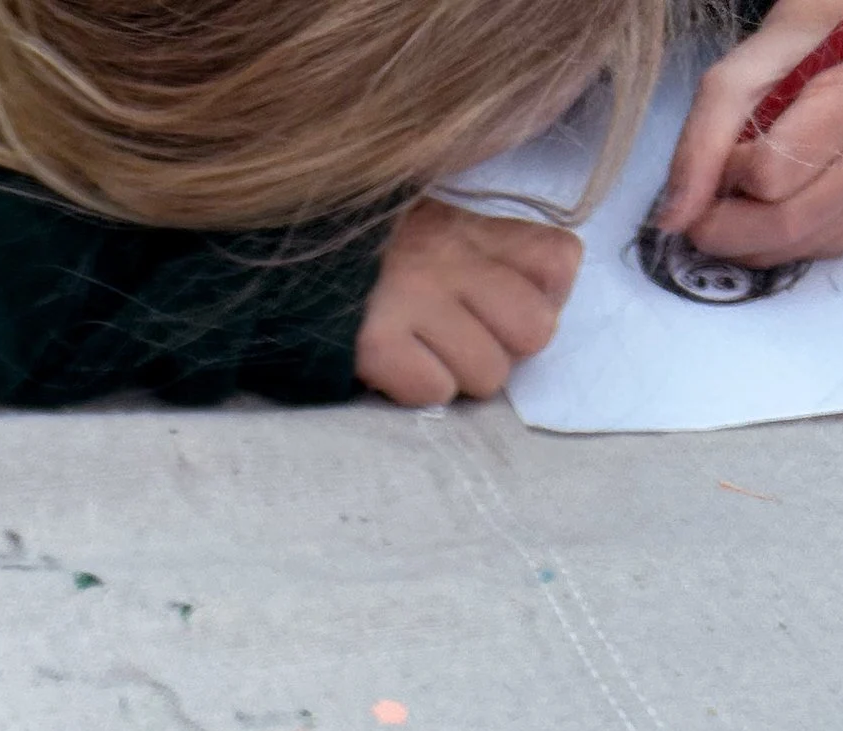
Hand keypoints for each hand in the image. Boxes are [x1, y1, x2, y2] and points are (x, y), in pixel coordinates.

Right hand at [355, 199, 581, 405]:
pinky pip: (433, 391)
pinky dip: (416, 390)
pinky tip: (394, 367)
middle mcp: (451, 258)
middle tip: (462, 341)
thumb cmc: (370, 259)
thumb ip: (495, 251)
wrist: (283, 264)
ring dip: (458, 377)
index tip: (500, 304)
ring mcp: (412, 299)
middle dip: (504, 350)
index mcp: (471, 228)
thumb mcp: (437, 228)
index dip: (542, 297)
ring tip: (423, 355)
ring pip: (488, 374)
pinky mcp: (375, 343)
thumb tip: (548, 294)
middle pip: (535, 331)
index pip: (559, 264)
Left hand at [656, 0, 842, 266]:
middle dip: (725, 227)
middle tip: (702, 210)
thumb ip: (699, 145)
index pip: (774, 172)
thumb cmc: (783, 64)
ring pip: (791, 249)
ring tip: (736, 201)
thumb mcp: (731, 82)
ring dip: (741, 242)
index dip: (732, 171)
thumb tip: (674, 221)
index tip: (728, 151)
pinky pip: (801, 259)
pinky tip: (763, 212)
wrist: (832, 60)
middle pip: (786, 223)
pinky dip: (764, 248)